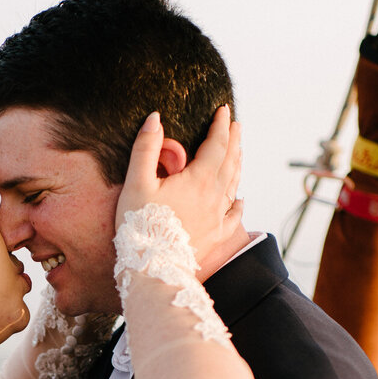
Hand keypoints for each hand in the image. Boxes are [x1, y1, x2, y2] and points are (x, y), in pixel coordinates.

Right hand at [116, 107, 242, 269]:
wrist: (154, 268)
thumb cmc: (141, 225)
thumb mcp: (137, 182)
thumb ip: (146, 148)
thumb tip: (155, 118)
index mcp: (198, 179)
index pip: (217, 144)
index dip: (221, 125)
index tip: (223, 110)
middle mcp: (214, 196)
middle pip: (230, 162)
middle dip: (233, 141)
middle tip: (236, 125)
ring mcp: (217, 218)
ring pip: (234, 185)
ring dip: (237, 165)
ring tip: (238, 153)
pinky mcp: (215, 236)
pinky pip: (233, 216)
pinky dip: (239, 204)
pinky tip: (240, 200)